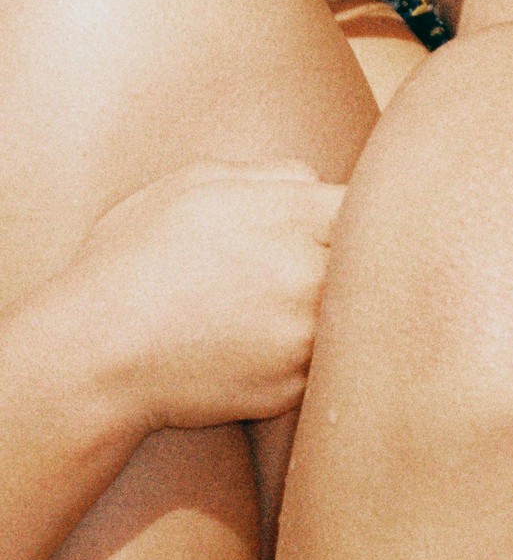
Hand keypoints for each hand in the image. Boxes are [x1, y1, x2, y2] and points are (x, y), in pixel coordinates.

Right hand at [56, 163, 344, 432]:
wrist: (90, 353)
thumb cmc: (133, 259)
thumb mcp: (194, 186)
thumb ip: (272, 174)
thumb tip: (319, 180)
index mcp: (295, 214)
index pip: (372, 203)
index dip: (355, 215)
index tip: (335, 226)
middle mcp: (310, 273)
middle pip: (375, 259)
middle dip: (356, 261)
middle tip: (319, 267)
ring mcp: (304, 334)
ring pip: (356, 313)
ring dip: (338, 308)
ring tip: (287, 306)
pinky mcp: (292, 384)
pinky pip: (325, 361)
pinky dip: (308, 352)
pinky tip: (267, 344)